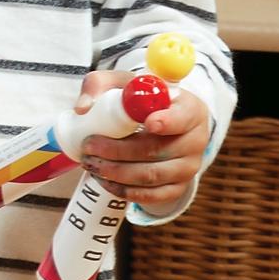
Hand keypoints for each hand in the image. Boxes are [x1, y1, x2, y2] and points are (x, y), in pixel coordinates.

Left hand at [76, 68, 211, 210]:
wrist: (155, 122)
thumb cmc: (139, 100)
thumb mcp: (121, 83)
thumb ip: (100, 85)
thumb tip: (83, 108)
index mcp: (190, 109)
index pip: (183, 117)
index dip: (167, 121)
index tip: (148, 122)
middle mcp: (196, 140)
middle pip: (157, 150)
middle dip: (117, 151)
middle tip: (89, 146)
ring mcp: (189, 167)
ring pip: (150, 176)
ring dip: (115, 172)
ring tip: (90, 162)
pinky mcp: (178, 187)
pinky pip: (151, 196)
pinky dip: (123, 190)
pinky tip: (103, 179)